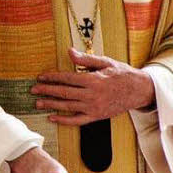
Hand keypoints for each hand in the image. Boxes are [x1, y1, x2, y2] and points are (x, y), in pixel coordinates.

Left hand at [31, 48, 155, 125]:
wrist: (139, 90)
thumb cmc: (122, 74)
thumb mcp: (105, 62)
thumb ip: (86, 59)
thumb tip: (69, 52)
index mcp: (93, 80)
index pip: (67, 78)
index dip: (52, 77)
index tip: (41, 77)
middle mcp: (92, 95)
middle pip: (64, 93)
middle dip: (47, 91)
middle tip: (33, 89)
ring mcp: (93, 107)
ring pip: (67, 107)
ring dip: (51, 104)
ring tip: (38, 102)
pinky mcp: (96, 116)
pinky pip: (77, 120)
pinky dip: (63, 120)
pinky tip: (52, 117)